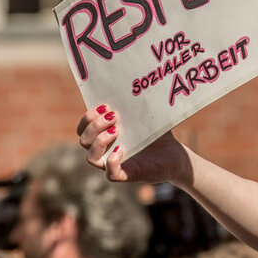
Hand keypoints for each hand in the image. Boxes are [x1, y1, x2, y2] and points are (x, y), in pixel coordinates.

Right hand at [76, 105, 191, 184]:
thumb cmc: (157, 135)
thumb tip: (134, 82)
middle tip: (114, 116)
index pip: (83, 128)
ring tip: (117, 130)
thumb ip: (136, 105)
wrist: (174, 154)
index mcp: (105, 135)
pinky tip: (121, 149)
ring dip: (99, 142)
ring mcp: (114, 164)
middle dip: (94, 126)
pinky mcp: (127, 175)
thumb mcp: (145, 117)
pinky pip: (111, 174)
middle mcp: (105, 151)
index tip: (104, 106)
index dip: (87, 118)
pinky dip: (111, 162)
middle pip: (83, 140)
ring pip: (91, 158)